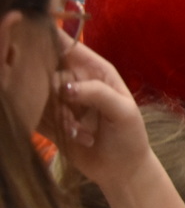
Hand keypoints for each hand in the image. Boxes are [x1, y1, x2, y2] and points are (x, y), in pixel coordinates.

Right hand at [43, 35, 150, 190]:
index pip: (66, 45)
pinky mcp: (46, 121)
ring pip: (36, 93)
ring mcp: (58, 101)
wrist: (122, 171)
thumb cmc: (129, 137)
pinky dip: (47, 126)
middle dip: (53, 89)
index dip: (47, 36)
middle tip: (72, 113)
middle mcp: (73, 80)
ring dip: (57, 115)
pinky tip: (75, 138)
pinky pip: (32, 115)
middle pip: (44, 68)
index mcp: (94, 69)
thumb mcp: (122, 111)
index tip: (30, 36)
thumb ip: (97, 93)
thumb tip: (65, 87)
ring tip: (83, 133)